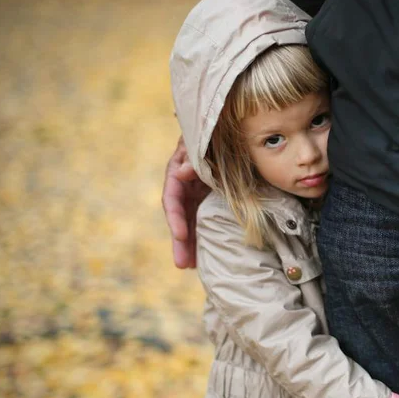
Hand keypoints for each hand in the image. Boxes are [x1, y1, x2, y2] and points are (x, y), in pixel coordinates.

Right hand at [162, 136, 210, 267]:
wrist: (225, 130)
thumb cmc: (213, 135)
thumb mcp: (203, 143)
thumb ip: (194, 156)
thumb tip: (184, 172)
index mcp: (178, 170)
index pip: (172, 197)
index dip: (175, 217)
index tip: (179, 235)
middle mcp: (183, 185)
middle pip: (179, 216)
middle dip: (180, 240)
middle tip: (182, 264)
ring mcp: (194, 194)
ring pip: (189, 222)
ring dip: (188, 244)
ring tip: (188, 266)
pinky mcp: (205, 200)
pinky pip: (201, 220)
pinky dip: (201, 236)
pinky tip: (200, 255)